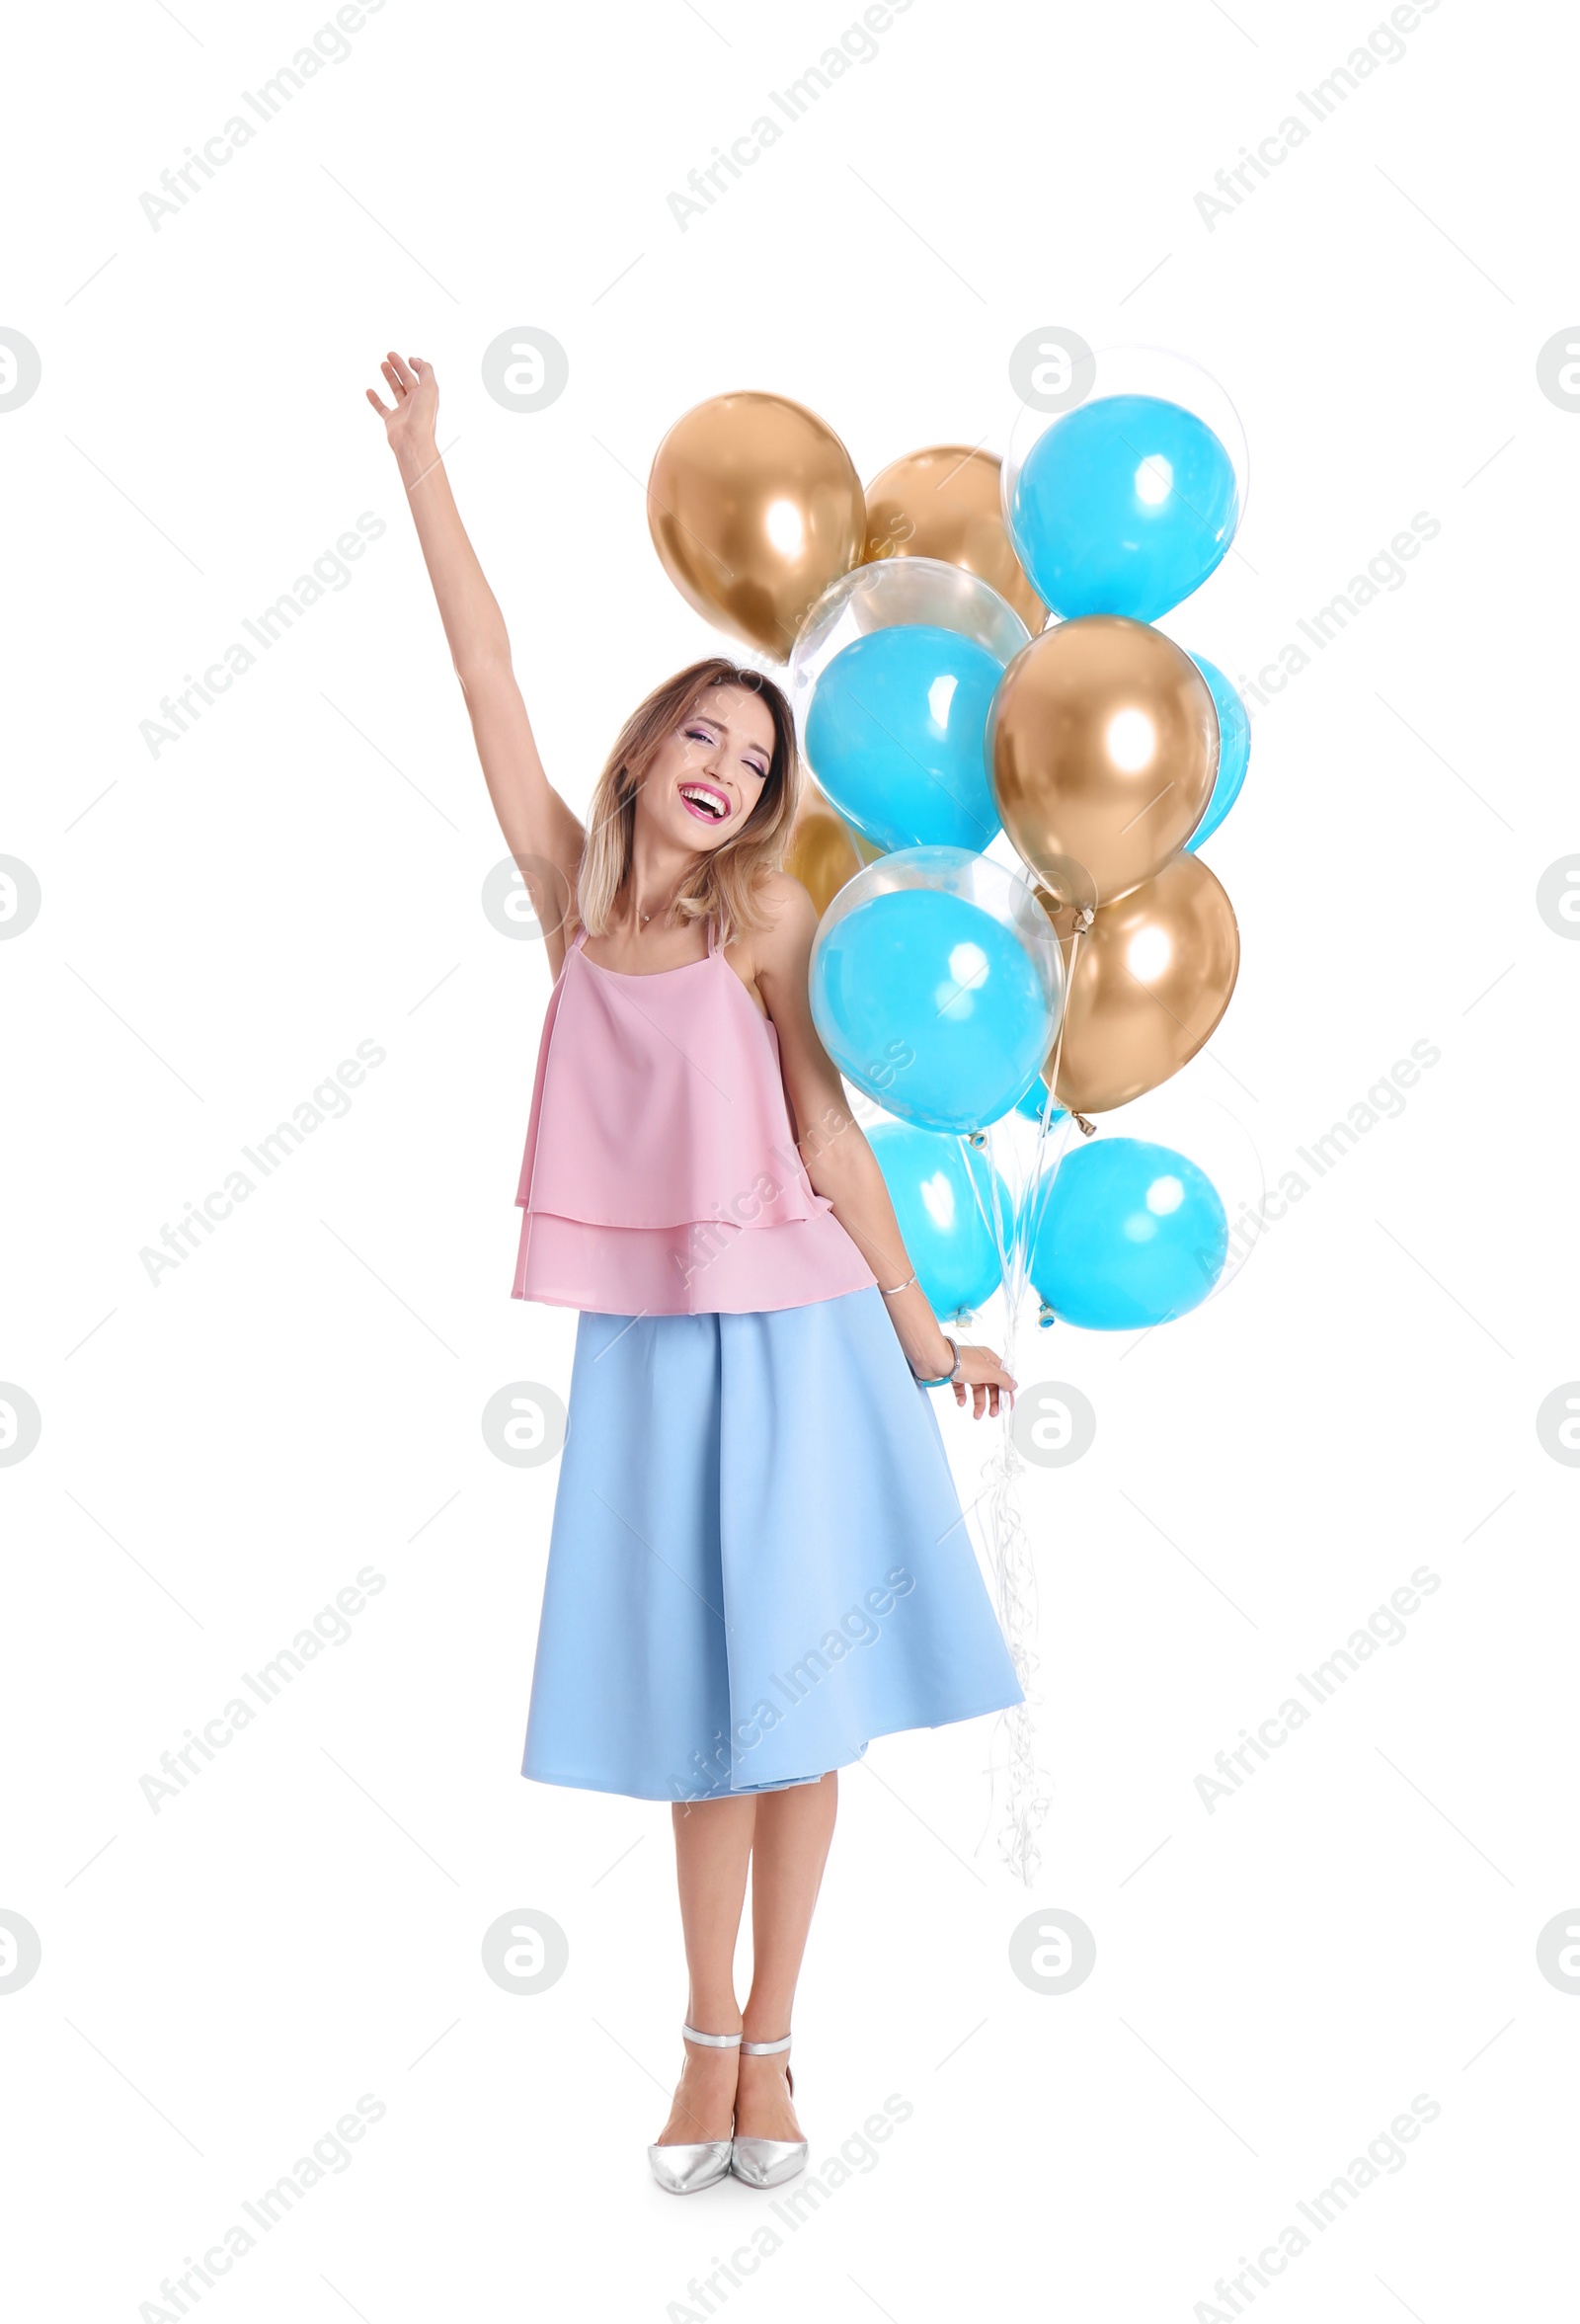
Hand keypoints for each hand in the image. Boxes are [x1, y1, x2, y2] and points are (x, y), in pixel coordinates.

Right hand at [365, 351, 437, 469]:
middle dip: (399, 367)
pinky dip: (375, 399)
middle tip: (389, 354)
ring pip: (396, 390)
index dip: (416, 365)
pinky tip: (369, 391)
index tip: (408, 358)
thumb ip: (425, 370)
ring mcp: (403, 411)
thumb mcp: (430, 387)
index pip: (421, 376)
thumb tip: (414, 360)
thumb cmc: (423, 416)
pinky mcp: (391, 421)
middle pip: (407, 380)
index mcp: (426, 396)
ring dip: (390, 377)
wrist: (412, 440)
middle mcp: (416, 403)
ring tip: (382, 364)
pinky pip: (382, 408)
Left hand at [948, 1342, 1016, 1420]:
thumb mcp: (988, 1372)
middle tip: (993, 1414)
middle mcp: (979, 1364)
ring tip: (976, 1415)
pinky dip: (962, 1397)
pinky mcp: (953, 1375)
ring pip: (976, 1389)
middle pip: (990, 1385)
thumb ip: (1003, 1379)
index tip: (1007, 1405)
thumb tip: (1013, 1384)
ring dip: (978, 1403)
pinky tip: (961, 1402)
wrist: (936, 1360)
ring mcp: (966, 1369)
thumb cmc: (962, 1362)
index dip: (1006, 1392)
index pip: (1003, 1377)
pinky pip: (961, 1389)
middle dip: (992, 1401)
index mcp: (989, 1359)